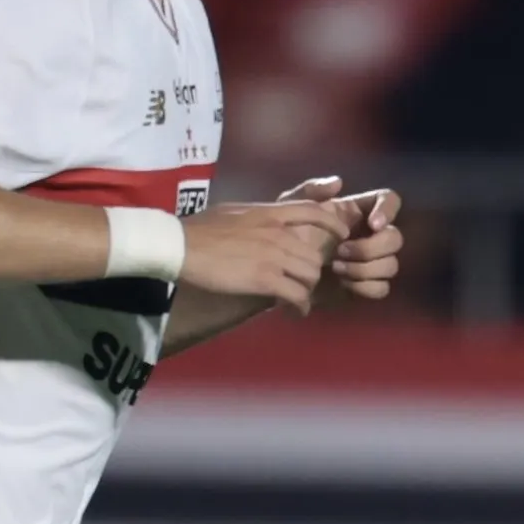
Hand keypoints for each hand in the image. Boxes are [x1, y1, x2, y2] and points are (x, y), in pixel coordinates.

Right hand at [180, 198, 342, 313]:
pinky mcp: (266, 278)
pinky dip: (300, 306)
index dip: (332, 222)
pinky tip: (295, 312)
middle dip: (311, 272)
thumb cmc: (198, 228)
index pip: (312, 211)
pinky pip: (296, 294)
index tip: (341, 233)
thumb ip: (254, 217)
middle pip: (313, 254)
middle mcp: (278, 232)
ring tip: (297, 299)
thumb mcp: (233, 211)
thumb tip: (259, 224)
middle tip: (302, 283)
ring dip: (306, 290)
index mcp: (269, 212)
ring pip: (310, 275)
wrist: (181, 244)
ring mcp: (274, 255)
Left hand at [281, 174, 403, 304]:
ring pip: (391, 265)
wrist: (278, 271)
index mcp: (358, 212)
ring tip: (336, 269)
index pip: (390, 200)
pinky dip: (365, 287)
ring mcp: (370, 263)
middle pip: (395, 238)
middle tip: (340, 252)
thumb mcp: (290, 206)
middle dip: (371, 247)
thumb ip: (311, 190)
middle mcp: (370, 236)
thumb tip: (339, 182)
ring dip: (365, 269)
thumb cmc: (285, 234)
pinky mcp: (365, 286)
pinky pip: (382, 289)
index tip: (373, 224)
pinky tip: (344, 284)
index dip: (388, 210)